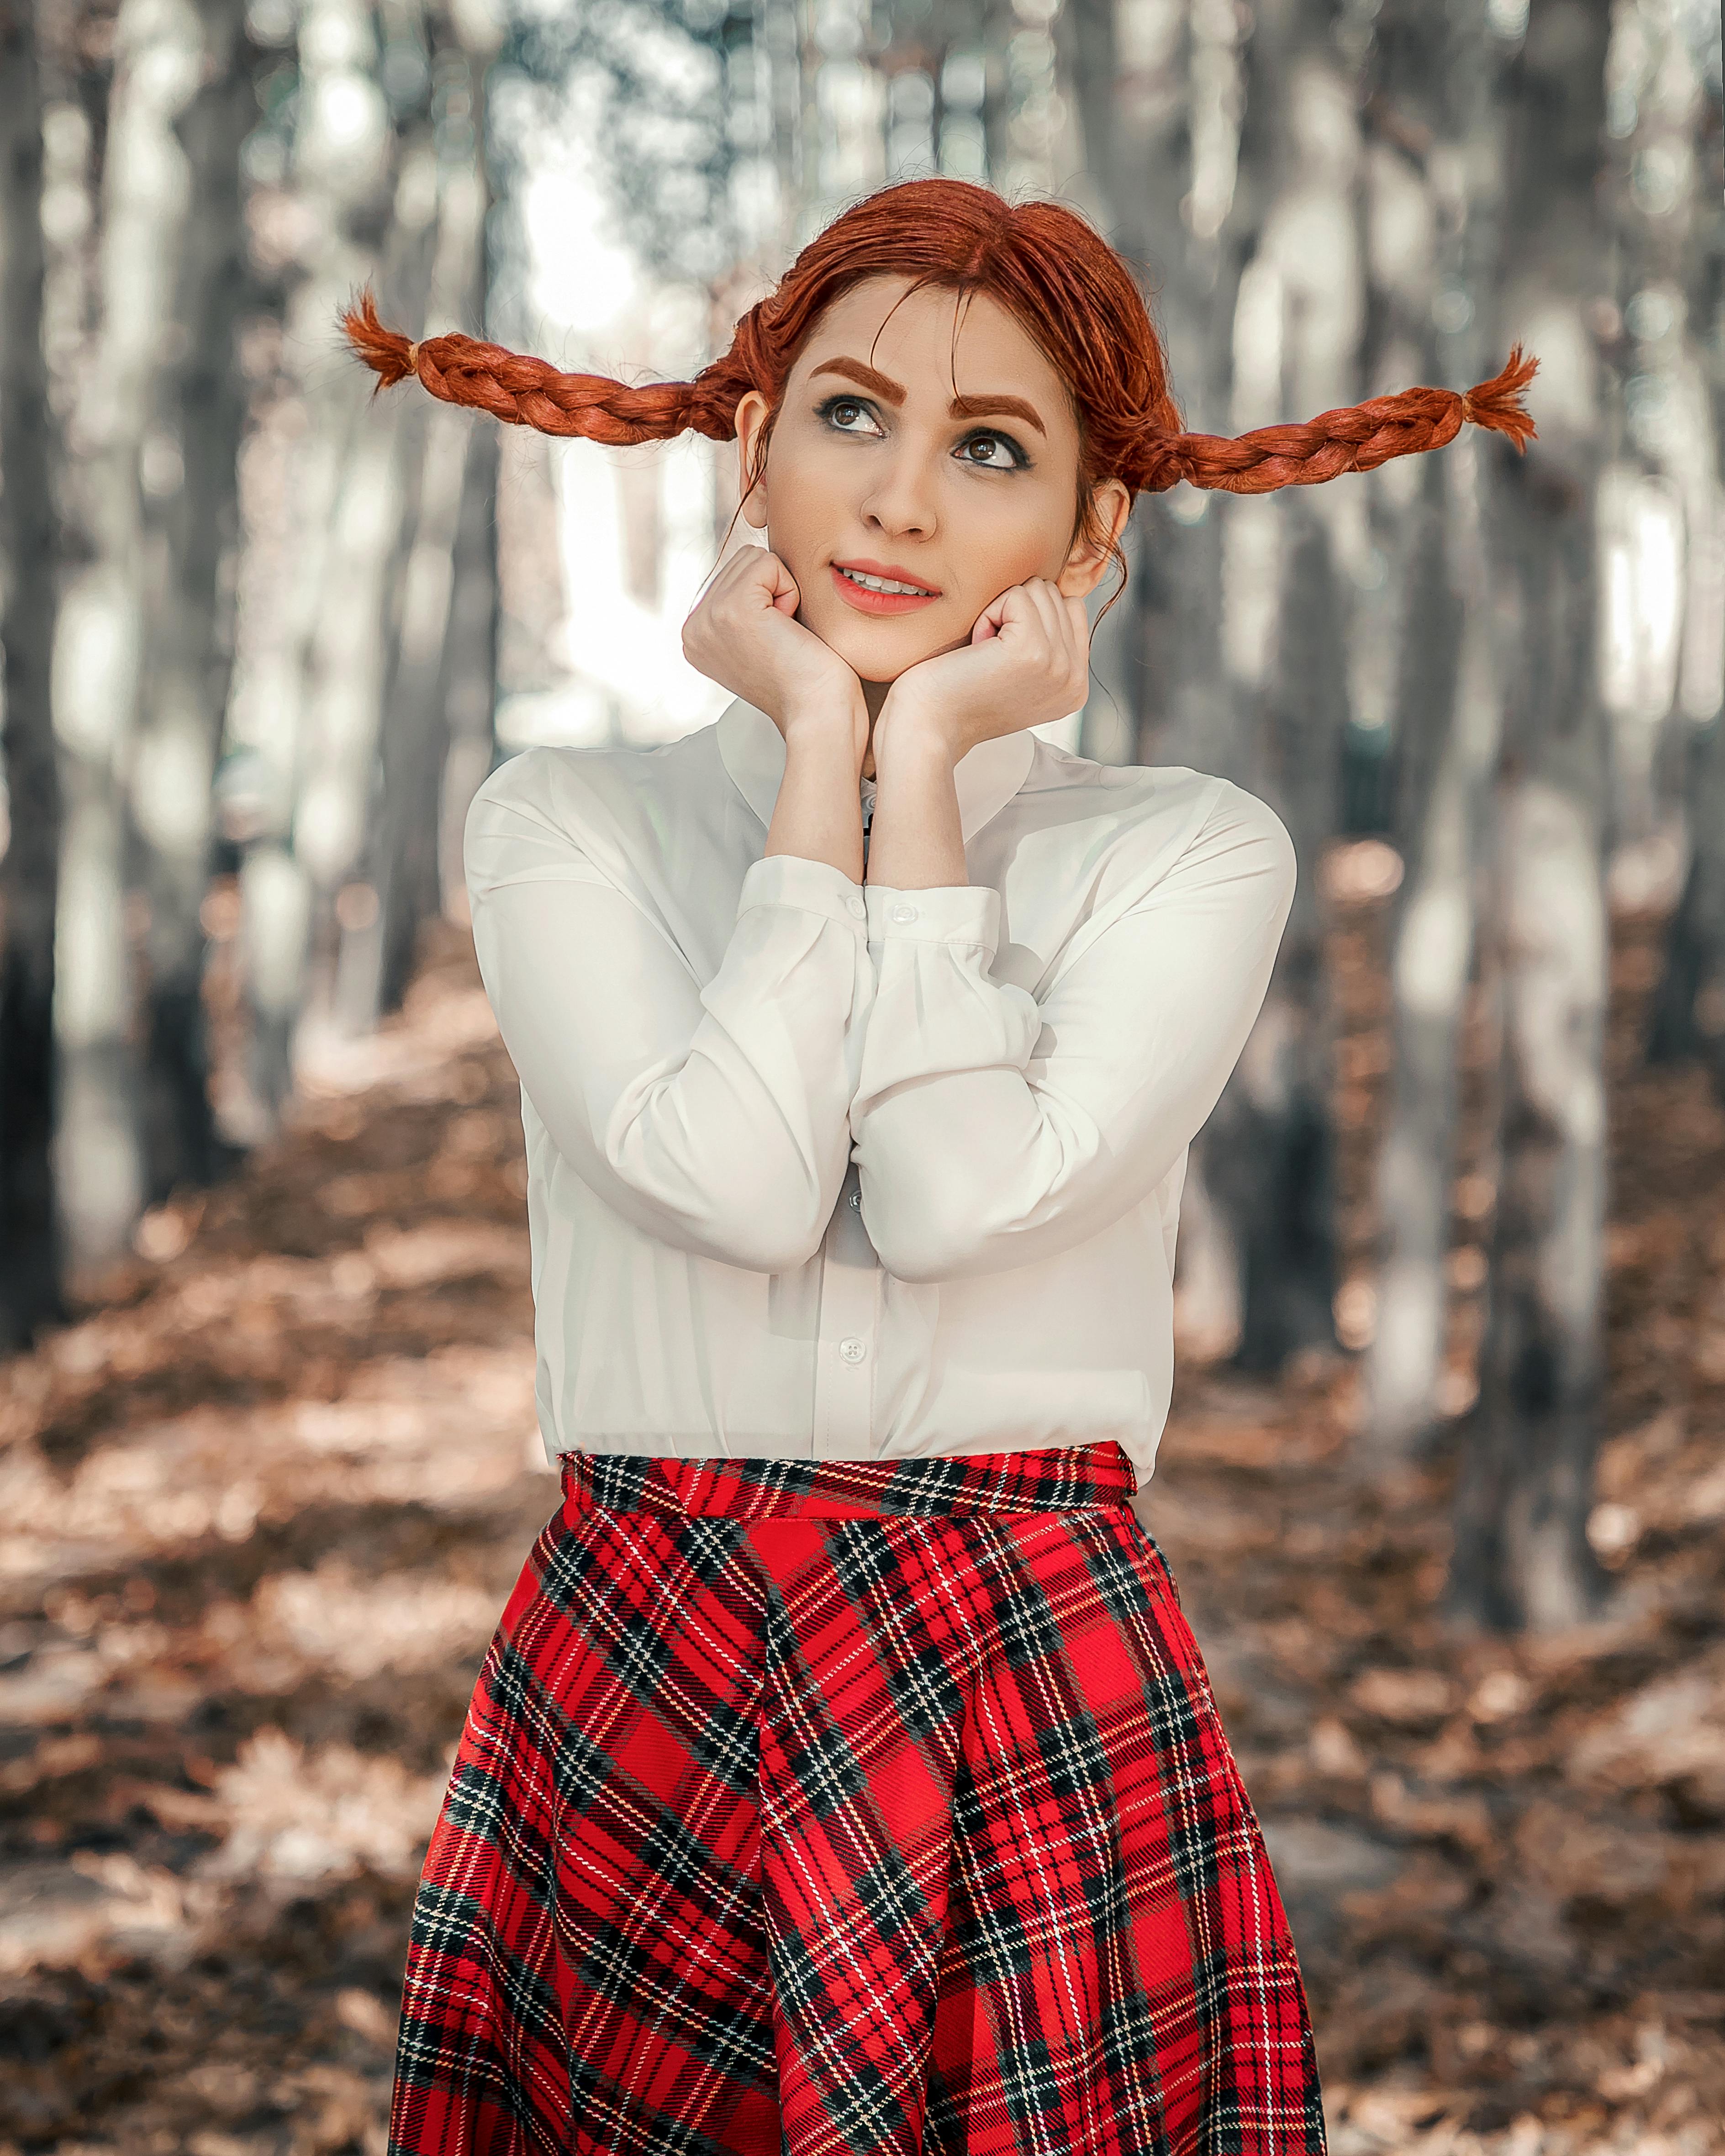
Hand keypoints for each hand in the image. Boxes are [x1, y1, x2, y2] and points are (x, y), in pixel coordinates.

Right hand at [682, 545, 866, 758]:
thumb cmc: (807, 679)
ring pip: (755, 559)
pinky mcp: (732, 609)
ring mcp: (708, 618)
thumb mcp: (759, 637)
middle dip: (774, 592)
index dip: (768, 599)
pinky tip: (788, 629)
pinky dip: (790, 592)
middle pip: (742, 561)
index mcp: (696, 634)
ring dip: (783, 592)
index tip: (772, 643)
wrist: (819, 712)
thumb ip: (744, 603)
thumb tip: (755, 562)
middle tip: (782, 639)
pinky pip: (769, 563)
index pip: (734, 574)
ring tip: (784, 635)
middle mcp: (693, 627)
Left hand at [873, 578, 1089, 767]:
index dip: (1029, 617)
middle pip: (1055, 595)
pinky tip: (977, 649)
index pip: (1072, 608)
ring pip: (1038, 590)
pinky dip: (988, 615)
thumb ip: (1049, 641)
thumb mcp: (1019, 673)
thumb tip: (1056, 594)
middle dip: (1014, 614)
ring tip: (984, 655)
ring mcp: (1059, 665)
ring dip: (1000, 613)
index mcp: (1076, 685)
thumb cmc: (958, 696)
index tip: (1002, 657)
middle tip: (989, 658)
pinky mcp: (1033, 649)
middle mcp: (1075, 678)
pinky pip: (1017, 595)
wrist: (929, 726)